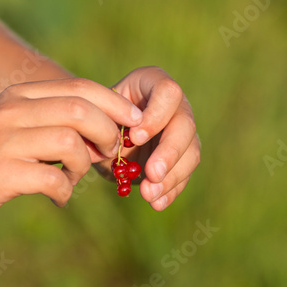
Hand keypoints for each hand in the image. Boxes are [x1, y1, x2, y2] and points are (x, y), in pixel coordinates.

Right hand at [0, 79, 142, 229]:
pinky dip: (65, 192)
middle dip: (108, 134)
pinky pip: (52, 180)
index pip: (79, 88)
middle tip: (108, 155)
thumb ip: (49, 119)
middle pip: (80, 110)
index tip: (134, 123)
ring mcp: (4, 141)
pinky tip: (58, 198)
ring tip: (73, 177)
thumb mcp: (11, 123)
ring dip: (84, 165)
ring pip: (70, 142)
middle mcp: (12, 111)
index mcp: (20, 96)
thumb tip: (101, 128)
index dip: (114, 104)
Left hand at [96, 67, 200, 210]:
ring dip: (171, 177)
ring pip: (191, 153)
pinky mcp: (181, 158)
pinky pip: (183, 175)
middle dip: (169, 152)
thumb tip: (121, 145)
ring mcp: (182, 133)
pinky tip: (157, 203)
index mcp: (153, 83)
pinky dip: (170, 191)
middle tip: (151, 174)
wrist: (100, 132)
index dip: (157, 115)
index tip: (136, 137)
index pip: (168, 93)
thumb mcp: (96, 114)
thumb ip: (105, 124)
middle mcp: (175, 106)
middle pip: (185, 125)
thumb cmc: (96, 116)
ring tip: (149, 194)